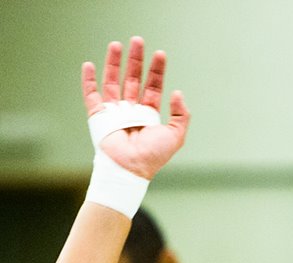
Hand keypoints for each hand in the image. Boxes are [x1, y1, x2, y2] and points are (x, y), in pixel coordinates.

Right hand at [82, 37, 189, 179]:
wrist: (130, 167)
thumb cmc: (153, 156)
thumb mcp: (175, 136)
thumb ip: (181, 115)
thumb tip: (178, 93)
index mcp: (149, 113)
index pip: (153, 86)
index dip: (157, 70)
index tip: (160, 54)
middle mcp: (131, 109)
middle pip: (132, 78)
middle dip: (136, 60)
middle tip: (138, 41)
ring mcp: (114, 111)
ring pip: (112, 81)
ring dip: (114, 63)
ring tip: (117, 45)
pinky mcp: (98, 115)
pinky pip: (90, 94)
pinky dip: (88, 80)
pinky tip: (89, 65)